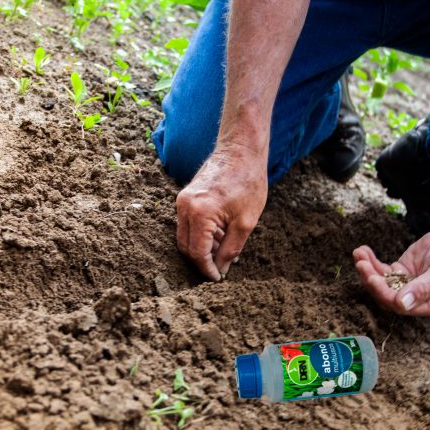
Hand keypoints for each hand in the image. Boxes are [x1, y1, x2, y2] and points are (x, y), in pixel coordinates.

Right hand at [176, 144, 267, 280]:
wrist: (241, 151)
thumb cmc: (248, 182)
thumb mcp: (246, 222)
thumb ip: (231, 249)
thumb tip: (221, 269)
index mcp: (199, 213)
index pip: (197, 253)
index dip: (207, 269)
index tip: (217, 278)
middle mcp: (185, 207)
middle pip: (186, 247)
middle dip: (202, 261)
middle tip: (220, 268)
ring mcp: (182, 201)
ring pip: (185, 236)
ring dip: (202, 248)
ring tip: (225, 249)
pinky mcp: (185, 197)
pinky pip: (188, 224)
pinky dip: (201, 235)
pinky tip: (220, 235)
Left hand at [353, 227, 429, 316]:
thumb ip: (423, 288)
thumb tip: (402, 304)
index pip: (401, 306)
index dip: (385, 294)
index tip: (373, 278)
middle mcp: (416, 299)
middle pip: (386, 296)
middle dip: (371, 280)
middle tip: (361, 264)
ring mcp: (405, 285)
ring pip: (381, 283)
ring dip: (367, 270)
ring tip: (359, 254)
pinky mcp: (400, 272)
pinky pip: (381, 270)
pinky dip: (371, 261)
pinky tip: (362, 251)